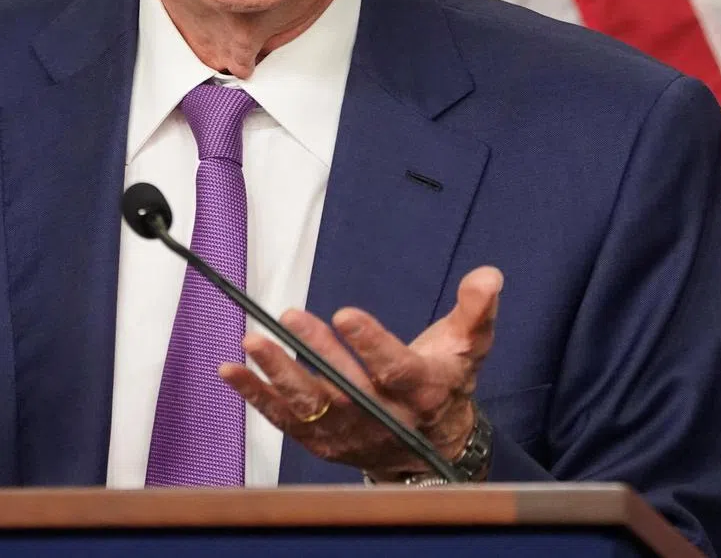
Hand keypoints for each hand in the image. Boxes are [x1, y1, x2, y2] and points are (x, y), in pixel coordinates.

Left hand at [219, 266, 502, 480]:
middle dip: (317, 353)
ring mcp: (350, 433)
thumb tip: (489, 274)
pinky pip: (286, 421)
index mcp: (422, 391)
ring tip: (253, 343)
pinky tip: (231, 371)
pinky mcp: (323, 440)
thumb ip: (476, 310)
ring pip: (311, 406)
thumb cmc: (445, 380)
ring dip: (279, 376)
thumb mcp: (468, 345)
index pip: (397, 369)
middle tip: (290, 317)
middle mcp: (384, 417)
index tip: (346, 313)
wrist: (433, 445)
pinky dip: (257, 398)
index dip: (373, 344)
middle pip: (347, 388)